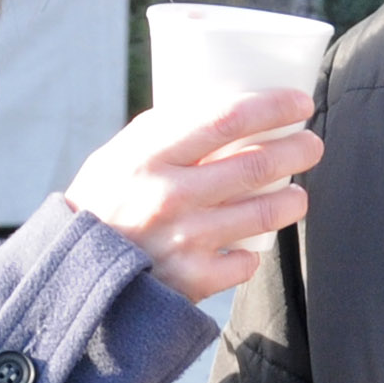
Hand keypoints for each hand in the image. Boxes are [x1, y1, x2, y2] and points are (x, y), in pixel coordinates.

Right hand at [66, 89, 322, 302]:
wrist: (72, 276)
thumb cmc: (103, 204)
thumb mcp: (119, 156)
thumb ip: (165, 133)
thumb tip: (228, 106)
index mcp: (149, 155)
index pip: (227, 118)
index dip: (273, 107)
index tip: (300, 102)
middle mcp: (170, 196)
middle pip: (256, 165)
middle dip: (297, 150)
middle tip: (311, 145)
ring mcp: (185, 240)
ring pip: (264, 213)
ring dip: (292, 200)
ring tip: (296, 195)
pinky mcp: (194, 280)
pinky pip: (245, 262)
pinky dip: (252, 253)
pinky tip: (247, 244)